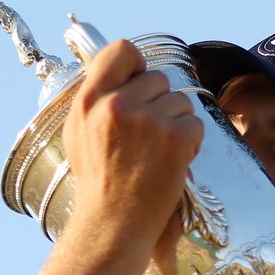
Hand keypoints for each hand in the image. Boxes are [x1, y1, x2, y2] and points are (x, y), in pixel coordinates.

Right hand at [61, 39, 203, 253]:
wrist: (115, 224)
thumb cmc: (99, 181)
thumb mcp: (79, 133)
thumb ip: (97, 98)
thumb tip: (121, 72)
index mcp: (89, 100)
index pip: (122, 50)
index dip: (137, 65)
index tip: (138, 84)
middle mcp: (118, 105)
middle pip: (158, 78)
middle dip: (159, 103)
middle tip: (147, 137)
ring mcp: (149, 121)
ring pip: (180, 101)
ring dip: (176, 124)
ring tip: (157, 153)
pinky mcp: (176, 138)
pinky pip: (195, 124)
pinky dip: (190, 143)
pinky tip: (171, 162)